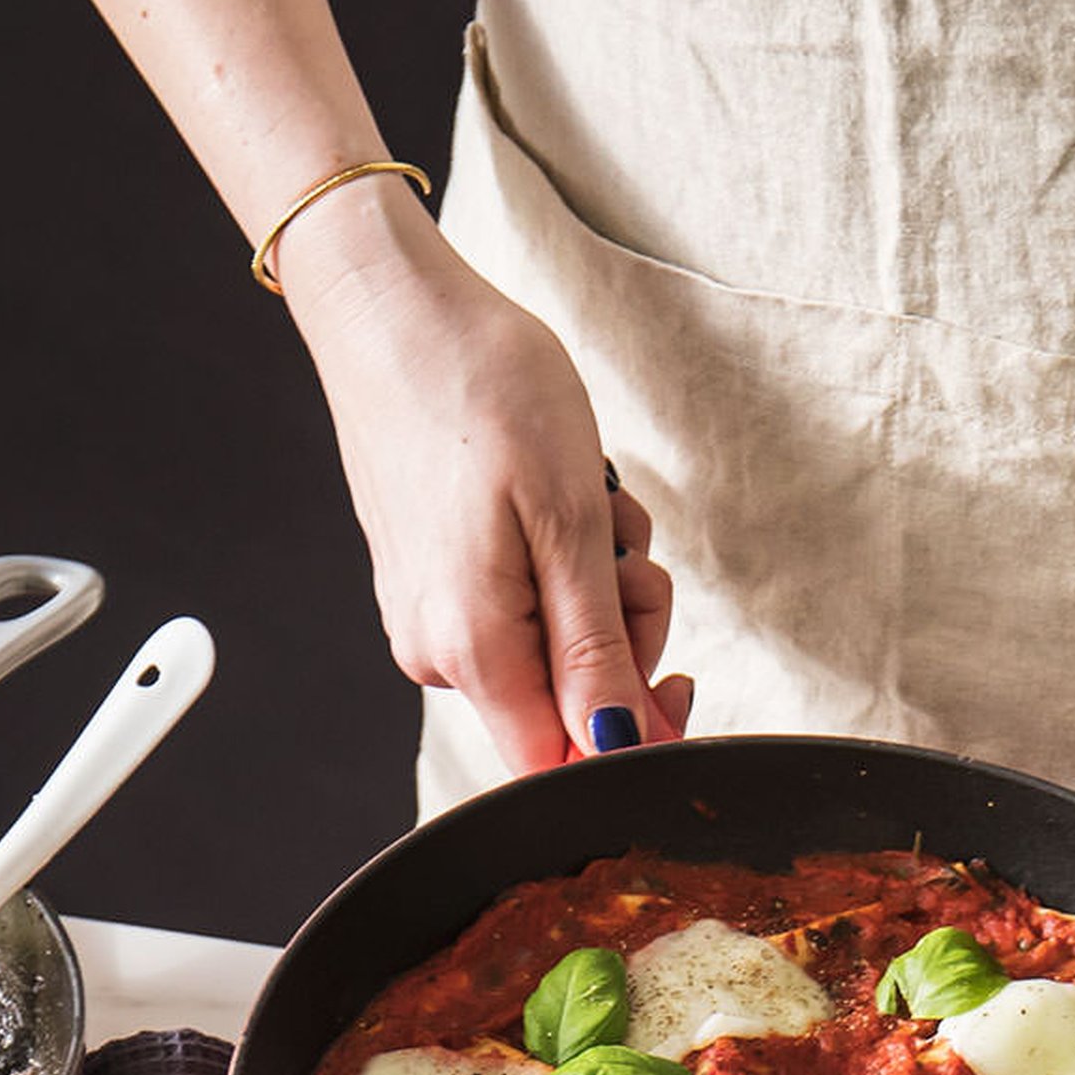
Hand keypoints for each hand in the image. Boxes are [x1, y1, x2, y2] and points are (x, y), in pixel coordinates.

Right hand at [282, 195, 692, 773]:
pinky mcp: (433, 582)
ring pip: (552, 647)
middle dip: (625, 636)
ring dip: (600, 587)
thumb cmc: (484, 391)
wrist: (396, 310)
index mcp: (472, 648)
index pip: (560, 764)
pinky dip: (561, 562)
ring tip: (591, 501)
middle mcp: (439, 651)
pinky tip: (555, 497)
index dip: (630, 743)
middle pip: (565, 704)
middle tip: (629, 550)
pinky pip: (520, 605)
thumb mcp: (571, 522)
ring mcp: (430, 616)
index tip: (678, 682)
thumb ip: (595, 651)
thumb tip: (618, 747)